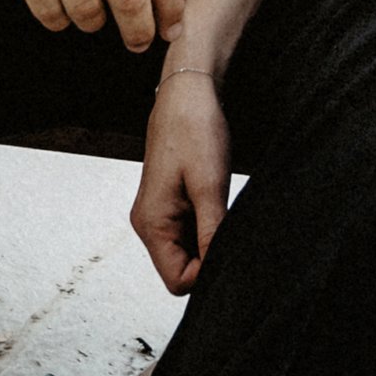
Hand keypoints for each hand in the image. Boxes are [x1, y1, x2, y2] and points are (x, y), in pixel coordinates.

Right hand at [133, 66, 231, 292]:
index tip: (226, 243)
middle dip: (207, 256)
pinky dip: (205, 227)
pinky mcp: (167, 204)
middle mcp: (147, 224)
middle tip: (228, 224)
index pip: (177, 281)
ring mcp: (156, 214)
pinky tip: (216, 202)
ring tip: (221, 207)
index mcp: (151, 224)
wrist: (187, 94)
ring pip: (185, 252)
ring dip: (207, 240)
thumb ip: (212, 234)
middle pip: (180, 270)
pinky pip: (186, 233)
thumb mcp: (210, 186)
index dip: (206, 272)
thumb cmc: (195, 131)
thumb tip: (221, 270)